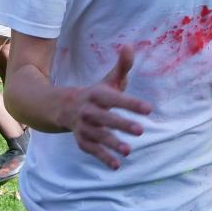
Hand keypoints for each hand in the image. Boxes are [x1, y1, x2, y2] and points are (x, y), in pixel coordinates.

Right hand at [71, 46, 151, 169]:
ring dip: (112, 144)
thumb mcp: (108, 81)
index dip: (131, 103)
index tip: (149, 109)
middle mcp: (88, 111)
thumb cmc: (96, 95)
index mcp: (96, 95)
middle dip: (122, 124)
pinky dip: (103, 158)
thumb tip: (129, 45)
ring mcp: (84, 127)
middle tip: (141, 131)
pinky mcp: (82, 140)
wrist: (62, 107)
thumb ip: (122, 66)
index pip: (115, 99)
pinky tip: (116, 165)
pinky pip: (91, 150)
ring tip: (129, 151)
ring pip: (98, 136)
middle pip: (105, 118)